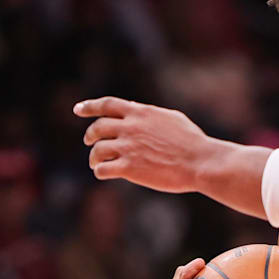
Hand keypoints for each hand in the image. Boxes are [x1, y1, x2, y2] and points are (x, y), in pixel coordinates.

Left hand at [75, 96, 218, 192]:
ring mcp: (128, 148)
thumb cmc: (192, 142)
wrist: (200, 162)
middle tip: (90, 142)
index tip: (78, 109)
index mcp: (141, 113)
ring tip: (96, 163)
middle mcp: (131, 128)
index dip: (90, 106)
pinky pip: (103, 169)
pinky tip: (104, 173)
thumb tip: (134, 109)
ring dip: (94, 157)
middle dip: (90, 135)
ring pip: (98, 150)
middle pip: (98, 128)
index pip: (107, 104)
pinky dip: (100, 171)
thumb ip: (150, 114)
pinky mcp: (129, 168)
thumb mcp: (172, 119)